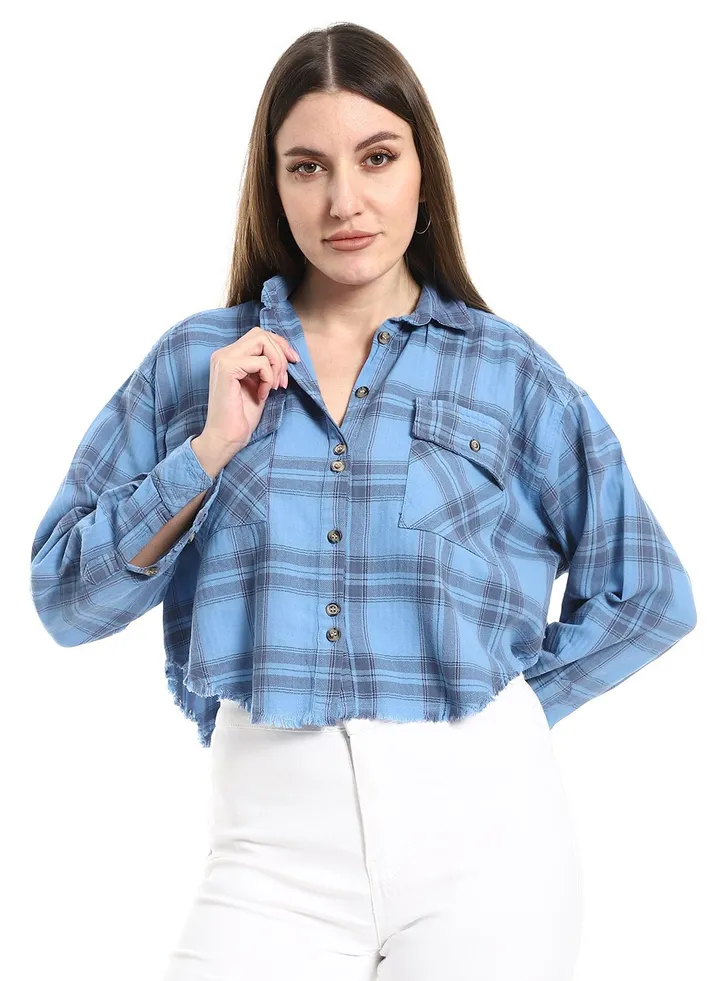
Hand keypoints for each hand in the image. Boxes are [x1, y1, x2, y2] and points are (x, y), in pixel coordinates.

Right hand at [199, 326, 299, 457]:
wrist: (226, 437)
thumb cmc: (242, 416)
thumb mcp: (260, 384)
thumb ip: (266, 366)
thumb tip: (286, 353)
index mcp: (229, 356)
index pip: (259, 335)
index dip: (280, 345)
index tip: (293, 362)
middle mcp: (223, 354)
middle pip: (262, 334)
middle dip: (281, 353)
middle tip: (283, 380)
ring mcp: (223, 359)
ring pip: (262, 341)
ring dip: (276, 364)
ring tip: (274, 387)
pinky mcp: (227, 369)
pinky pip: (260, 362)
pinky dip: (269, 378)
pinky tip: (262, 395)